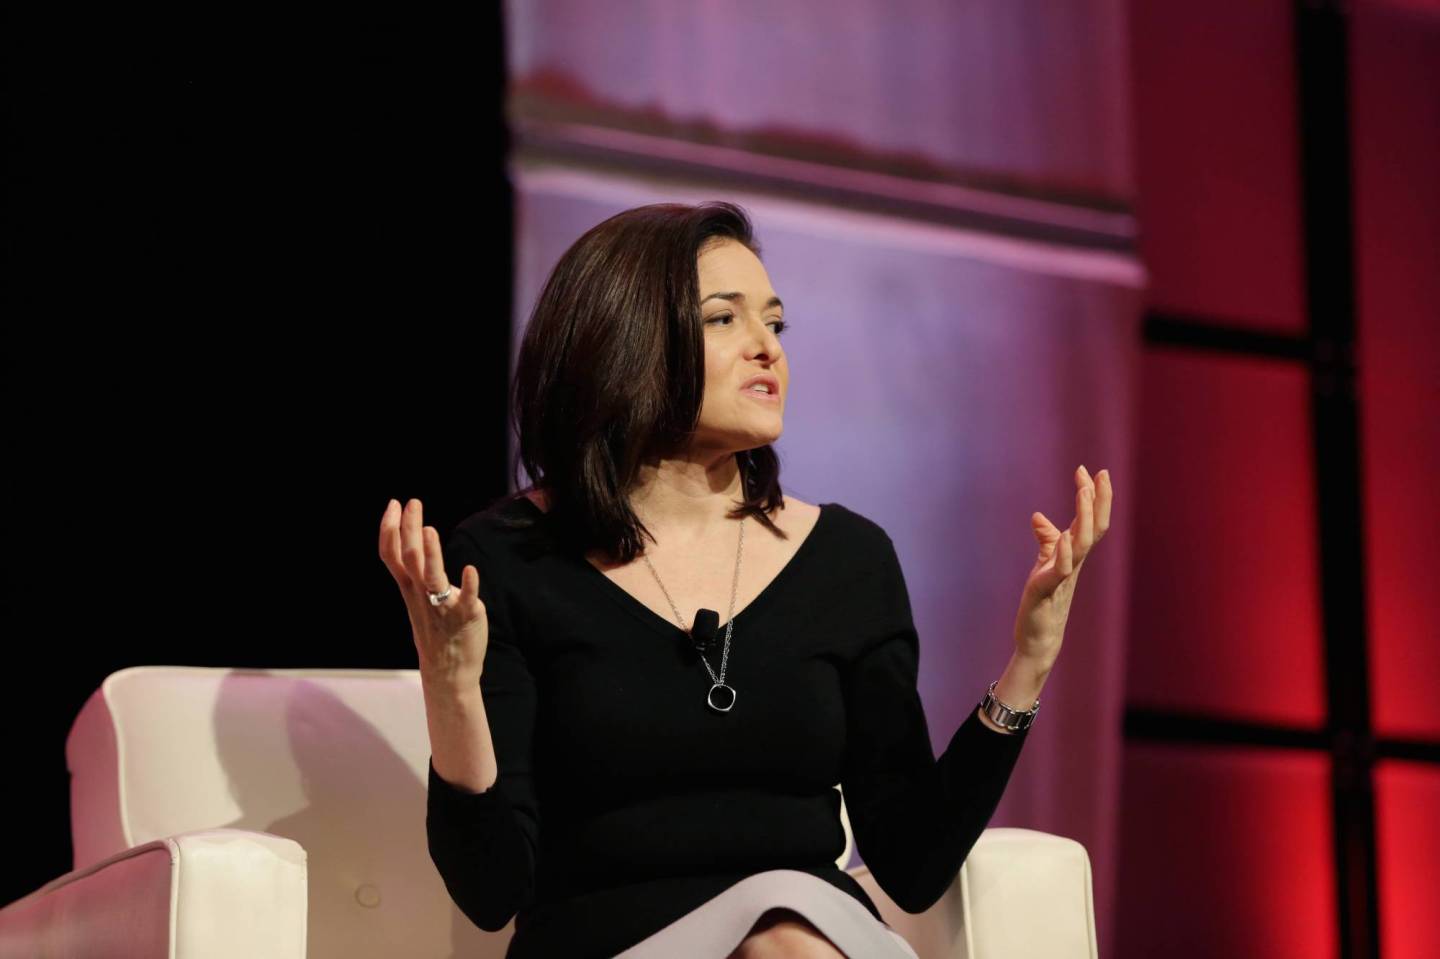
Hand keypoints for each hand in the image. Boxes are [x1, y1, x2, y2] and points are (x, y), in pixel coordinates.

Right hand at [377, 498, 489, 690]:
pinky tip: (472, 570)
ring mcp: (442, 606)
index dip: (389, 529)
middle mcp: (421, 595)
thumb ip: (417, 570)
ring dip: (430, 555)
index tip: (393, 504)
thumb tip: (417, 536)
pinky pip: (465, 600)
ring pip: (432, 578)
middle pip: (409, 559)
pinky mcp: (465, 616)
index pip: (391, 555)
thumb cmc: (435, 628)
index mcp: (409, 589)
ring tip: (429, 531)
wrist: (448, 671)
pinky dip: (468, 585)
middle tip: (412, 503)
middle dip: (408, 530)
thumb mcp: (418, 597)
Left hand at [1012, 465, 1112, 665]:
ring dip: (1084, 516)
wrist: (1038, 637)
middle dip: (1099, 499)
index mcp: (1076, 555)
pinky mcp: (1048, 590)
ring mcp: (1064, 576)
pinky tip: (1064, 535)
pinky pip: (1061, 569)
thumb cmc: (1044, 601)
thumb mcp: (1045, 564)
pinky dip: (1064, 551)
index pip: (1089, 521)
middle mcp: (1076, 563)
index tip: (1086, 469)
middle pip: (1095, 527)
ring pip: (1082, 543)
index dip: (1091, 496)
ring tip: (1083, 491)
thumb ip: (1046, 540)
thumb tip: (1038, 516)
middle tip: (1100, 473)